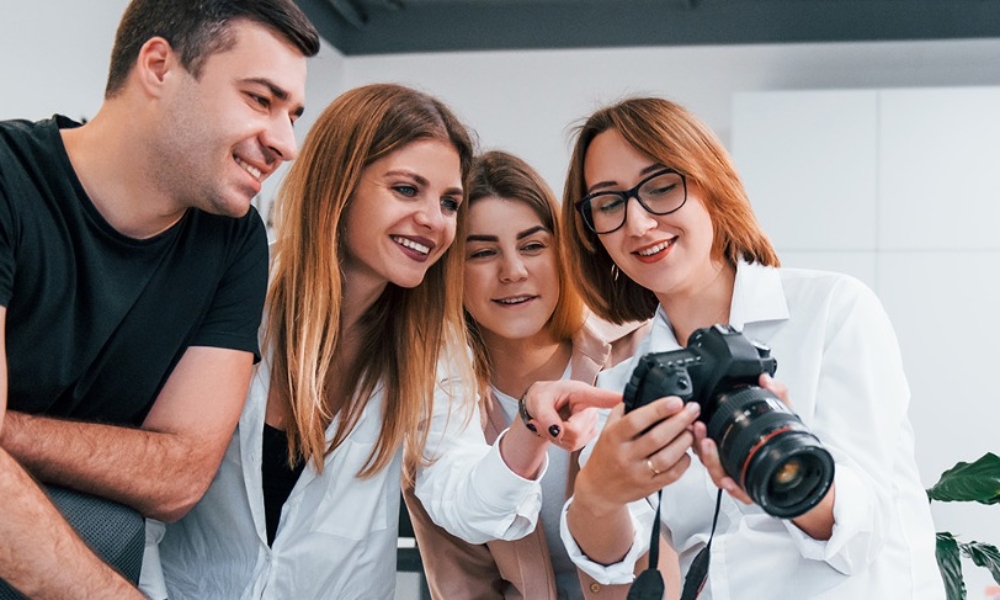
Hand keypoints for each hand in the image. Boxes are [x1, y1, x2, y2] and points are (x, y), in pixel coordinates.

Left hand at [519, 380, 620, 450]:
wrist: (541, 407)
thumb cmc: (543, 397)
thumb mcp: (539, 401)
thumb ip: (546, 416)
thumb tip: (556, 431)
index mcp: (582, 393)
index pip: (601, 398)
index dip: (615, 400)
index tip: (629, 400)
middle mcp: (591, 409)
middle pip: (576, 431)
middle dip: (557, 430)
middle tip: (544, 422)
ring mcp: (591, 424)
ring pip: (574, 441)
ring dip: (556, 437)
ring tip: (550, 424)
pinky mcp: (588, 435)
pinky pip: (573, 446)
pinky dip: (559, 441)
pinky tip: (557, 430)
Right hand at [573, 396, 699, 515]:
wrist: (599, 488)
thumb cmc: (606, 455)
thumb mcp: (607, 429)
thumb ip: (624, 411)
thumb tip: (645, 392)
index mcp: (614, 437)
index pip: (636, 420)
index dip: (659, 409)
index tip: (676, 401)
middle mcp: (625, 456)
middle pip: (657, 437)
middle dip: (680, 421)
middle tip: (692, 410)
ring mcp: (638, 473)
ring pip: (668, 457)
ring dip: (685, 441)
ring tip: (692, 429)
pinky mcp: (649, 487)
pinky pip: (672, 474)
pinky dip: (684, 461)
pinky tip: (685, 451)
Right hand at [692, 373, 791, 504]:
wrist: (802, 476)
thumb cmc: (787, 449)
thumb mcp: (784, 416)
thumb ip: (777, 396)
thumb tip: (767, 379)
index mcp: (732, 442)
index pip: (707, 433)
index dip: (697, 427)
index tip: (695, 417)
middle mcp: (729, 460)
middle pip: (705, 452)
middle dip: (697, 439)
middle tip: (699, 428)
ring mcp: (737, 476)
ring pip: (715, 472)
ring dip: (710, 459)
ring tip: (709, 446)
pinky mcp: (749, 491)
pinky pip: (736, 491)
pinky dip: (732, 487)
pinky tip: (729, 481)